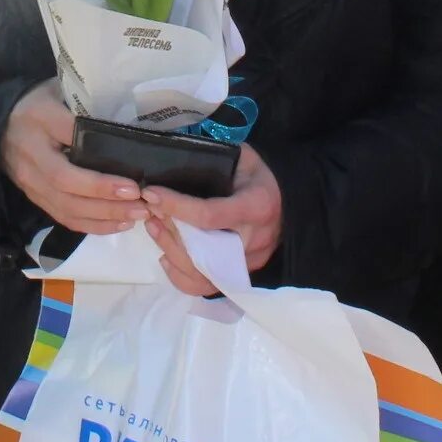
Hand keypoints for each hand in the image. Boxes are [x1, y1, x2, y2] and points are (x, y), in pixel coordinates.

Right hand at [1, 83, 146, 235]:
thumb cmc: (39, 103)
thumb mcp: (60, 91)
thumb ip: (87, 106)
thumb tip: (130, 126)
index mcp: (40, 119)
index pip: (70, 143)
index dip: (99, 167)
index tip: (133, 180)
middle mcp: (32, 154)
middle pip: (67, 184)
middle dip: (106, 198)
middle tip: (141, 201)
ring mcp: (30, 181)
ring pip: (66, 206)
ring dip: (104, 216)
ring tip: (137, 214)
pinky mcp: (34, 196)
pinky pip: (63, 217)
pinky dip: (92, 225)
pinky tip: (118, 224)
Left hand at [141, 146, 283, 297]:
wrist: (291, 204)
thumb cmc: (261, 177)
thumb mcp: (244, 158)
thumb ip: (215, 159)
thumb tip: (174, 155)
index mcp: (256, 205)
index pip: (209, 215)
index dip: (176, 207)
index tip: (151, 194)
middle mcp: (254, 239)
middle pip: (203, 251)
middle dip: (169, 233)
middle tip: (150, 212)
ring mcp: (249, 262)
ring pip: (202, 273)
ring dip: (170, 252)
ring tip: (154, 228)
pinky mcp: (241, 274)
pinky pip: (206, 286)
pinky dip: (180, 276)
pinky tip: (165, 257)